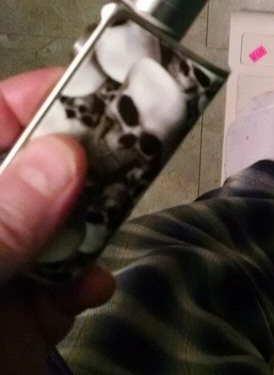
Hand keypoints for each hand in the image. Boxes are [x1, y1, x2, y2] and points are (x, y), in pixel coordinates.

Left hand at [0, 68, 114, 373]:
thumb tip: (64, 159)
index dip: (43, 99)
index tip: (102, 89)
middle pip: (43, 167)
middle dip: (88, 161)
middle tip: (135, 152)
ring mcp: (4, 264)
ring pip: (65, 220)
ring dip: (96, 222)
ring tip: (113, 224)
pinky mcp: (26, 310)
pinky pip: (69, 280)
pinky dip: (88, 280)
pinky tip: (92, 289)